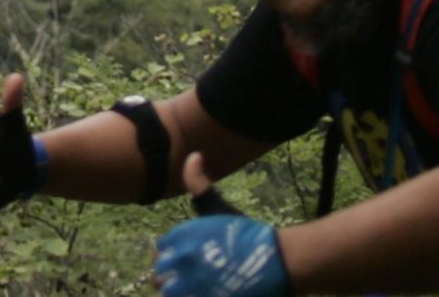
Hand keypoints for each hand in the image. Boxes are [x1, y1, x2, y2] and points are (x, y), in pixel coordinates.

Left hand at [152, 156, 286, 296]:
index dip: (170, 254)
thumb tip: (193, 155)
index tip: (185, 257)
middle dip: (171, 276)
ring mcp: (192, 287)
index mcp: (180, 239)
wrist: (279, 261)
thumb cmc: (246, 233)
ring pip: (169, 294)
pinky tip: (205, 294)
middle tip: (191, 277)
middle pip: (160, 276)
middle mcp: (181, 263)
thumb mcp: (218, 206)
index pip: (160, 251)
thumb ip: (198, 183)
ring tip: (195, 288)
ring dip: (178, 292)